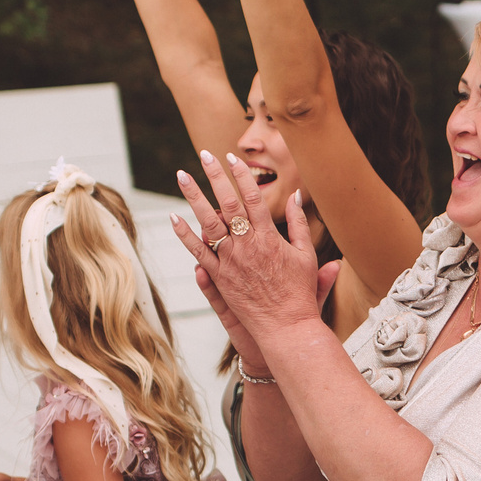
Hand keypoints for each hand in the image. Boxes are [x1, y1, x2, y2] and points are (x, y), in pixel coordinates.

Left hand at [169, 150, 331, 355]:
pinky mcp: (220, 278)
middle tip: (204, 154)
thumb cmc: (300, 292)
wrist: (286, 326)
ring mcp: (231, 261)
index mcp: (270, 237)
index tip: (231, 157)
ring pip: (208, 222)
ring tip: (182, 176)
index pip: (253, 198)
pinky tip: (173, 217)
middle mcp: (248, 245)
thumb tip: (296, 196)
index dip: (241, 175)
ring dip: (194, 196)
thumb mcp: (307, 255)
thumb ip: (299, 224)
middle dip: (215, 176)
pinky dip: (185, 234)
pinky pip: (198, 252)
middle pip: (228, 203)